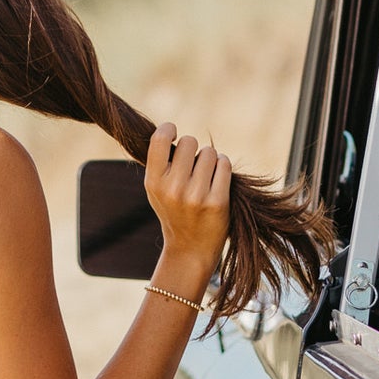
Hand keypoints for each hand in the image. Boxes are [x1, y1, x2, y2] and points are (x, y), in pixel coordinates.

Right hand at [145, 122, 232, 299]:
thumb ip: (161, 163)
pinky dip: (223, 167)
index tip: (175, 133)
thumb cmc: (174, 212)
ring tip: (205, 177)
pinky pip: (224, 165)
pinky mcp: (217, 202)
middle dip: (193, 149)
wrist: (190, 249)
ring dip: (210, 159)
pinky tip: (217, 180)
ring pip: (209, 153)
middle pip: (189, 142)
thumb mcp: (157, 190)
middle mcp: (173, 188)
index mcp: (153, 182)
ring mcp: (195, 196)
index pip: (159, 139)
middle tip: (193, 166)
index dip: (169, 129)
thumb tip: (170, 130)